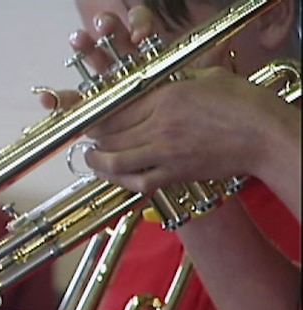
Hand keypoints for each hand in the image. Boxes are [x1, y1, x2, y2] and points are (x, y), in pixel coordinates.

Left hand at [84, 68, 288, 193]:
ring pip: (117, 162)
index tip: (92, 123)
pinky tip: (118, 178)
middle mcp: (160, 126)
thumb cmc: (242, 104)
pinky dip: (123, 181)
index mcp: (165, 99)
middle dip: (95, 141)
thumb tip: (150, 89)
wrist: (265, 136)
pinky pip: (140, 182)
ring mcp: (167, 153)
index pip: (115, 111)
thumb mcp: (204, 79)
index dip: (97, 120)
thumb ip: (173, 83)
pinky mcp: (176, 173)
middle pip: (110, 137)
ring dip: (99, 164)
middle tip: (91, 142)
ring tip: (94, 160)